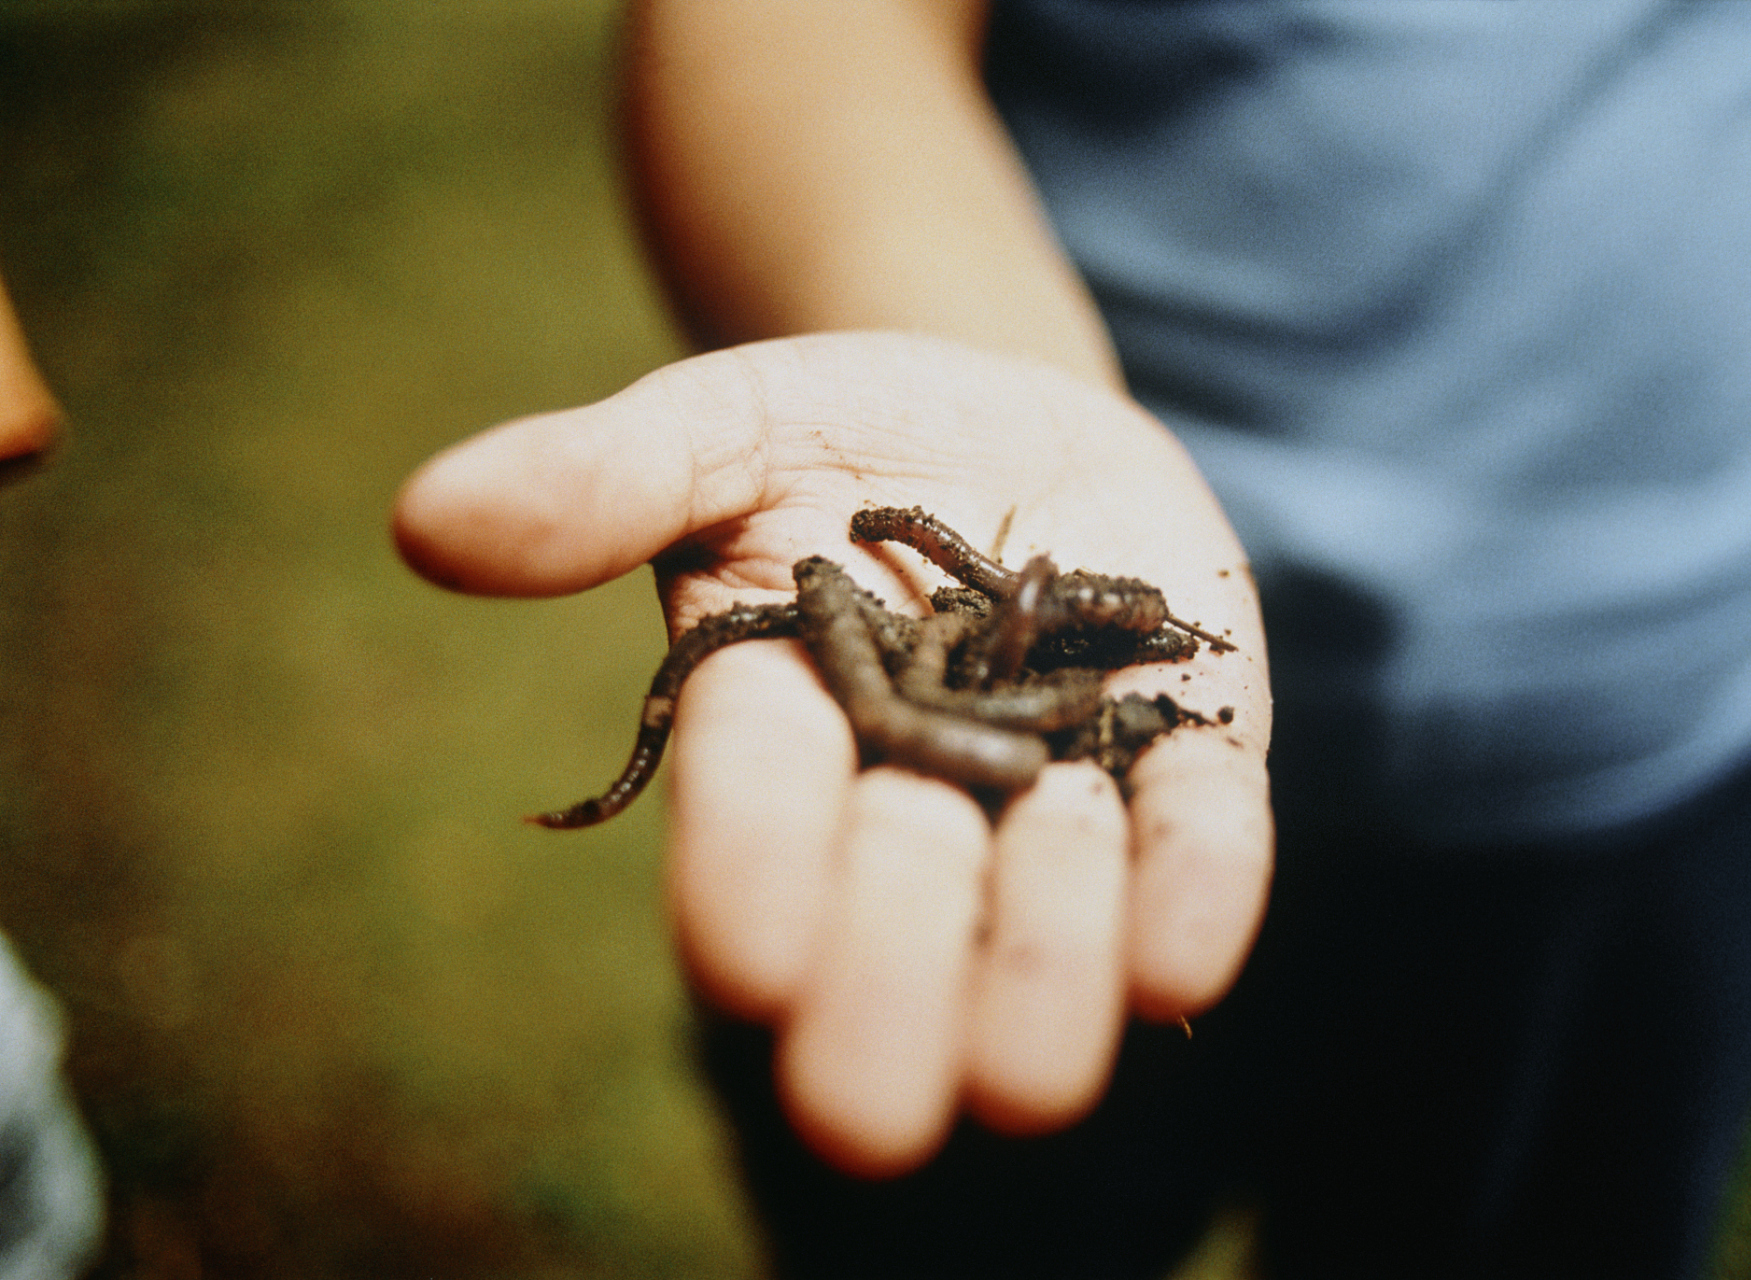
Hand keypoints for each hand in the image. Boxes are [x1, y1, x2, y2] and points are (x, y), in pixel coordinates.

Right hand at [391, 332, 1272, 1175]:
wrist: (1006, 427)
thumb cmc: (836, 430)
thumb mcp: (722, 426)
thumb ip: (603, 476)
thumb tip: (426, 519)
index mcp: (774, 743)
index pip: (748, 833)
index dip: (750, 887)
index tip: (752, 956)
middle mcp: (908, 811)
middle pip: (895, 943)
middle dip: (895, 975)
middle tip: (903, 913)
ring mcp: (1052, 802)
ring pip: (1050, 942)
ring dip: (1049, 947)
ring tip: (1054, 846)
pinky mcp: (1180, 764)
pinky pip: (1202, 852)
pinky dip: (1195, 897)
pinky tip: (1183, 946)